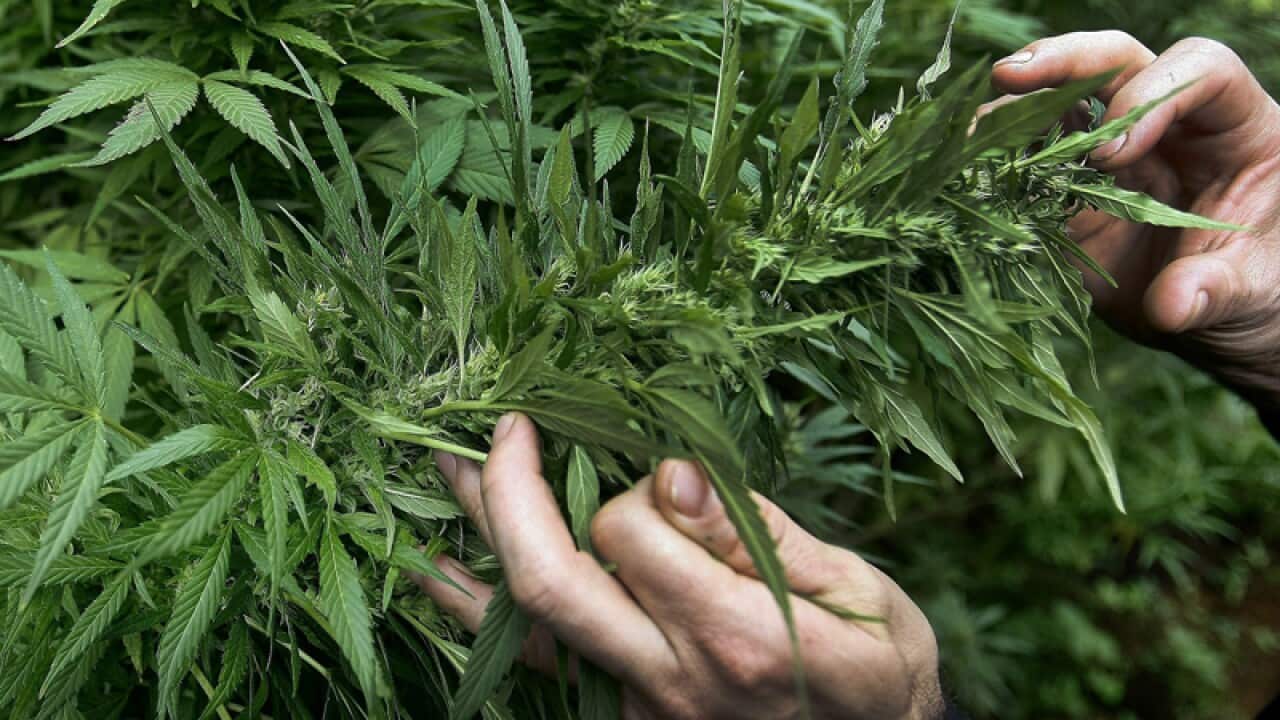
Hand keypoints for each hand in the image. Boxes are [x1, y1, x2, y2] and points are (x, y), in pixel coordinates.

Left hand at [414, 413, 943, 719]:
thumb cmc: (880, 668)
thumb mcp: (855, 589)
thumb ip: (753, 534)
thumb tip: (670, 473)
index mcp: (739, 635)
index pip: (631, 535)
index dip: (634, 486)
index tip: (666, 475)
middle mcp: (672, 682)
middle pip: (550, 583)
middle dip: (510, 496)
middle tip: (501, 429)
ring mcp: (638, 711)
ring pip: (527, 630)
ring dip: (477, 546)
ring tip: (447, 478)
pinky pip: (540, 664)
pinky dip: (485, 613)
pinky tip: (444, 572)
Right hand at [991, 32, 1279, 413]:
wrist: (1220, 320)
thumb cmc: (1258, 289)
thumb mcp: (1252, 292)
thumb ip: (1216, 289)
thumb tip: (1172, 304)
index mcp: (1233, 127)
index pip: (1198, 71)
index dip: (1153, 96)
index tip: (1115, 155)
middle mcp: (1168, 124)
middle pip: (1117, 61)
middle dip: (1064, 62)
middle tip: (1011, 76)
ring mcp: (1112, 156)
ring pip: (1062, 103)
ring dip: (1013, 109)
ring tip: (969, 133)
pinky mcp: (1070, 194)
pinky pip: (1030, 166)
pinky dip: (995, 167)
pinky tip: (963, 176)